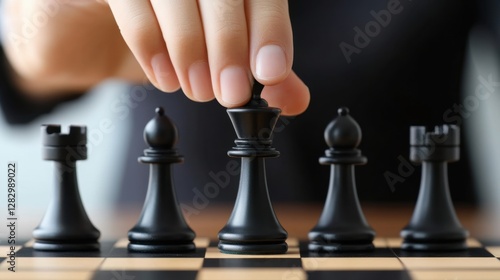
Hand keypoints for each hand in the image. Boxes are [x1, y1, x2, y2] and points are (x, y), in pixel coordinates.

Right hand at [104, 0, 308, 114]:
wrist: (99, 27)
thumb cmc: (170, 33)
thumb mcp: (220, 52)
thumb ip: (257, 67)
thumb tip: (295, 99)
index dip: (270, 31)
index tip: (271, 73)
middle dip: (230, 47)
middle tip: (231, 92)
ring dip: (191, 51)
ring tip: (198, 89)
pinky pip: (133, 8)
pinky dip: (152, 49)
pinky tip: (166, 77)